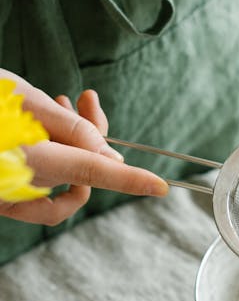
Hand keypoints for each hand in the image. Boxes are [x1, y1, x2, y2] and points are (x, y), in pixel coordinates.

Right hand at [0, 74, 167, 225]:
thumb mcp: (18, 97)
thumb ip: (67, 128)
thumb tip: (106, 155)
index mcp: (27, 156)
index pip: (94, 170)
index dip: (131, 180)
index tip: (160, 186)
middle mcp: (18, 183)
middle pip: (80, 171)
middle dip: (93, 136)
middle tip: (85, 101)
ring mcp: (8, 197)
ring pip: (62, 182)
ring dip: (71, 147)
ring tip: (56, 105)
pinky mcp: (2, 201)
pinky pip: (37, 202)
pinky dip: (52, 179)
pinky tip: (49, 145)